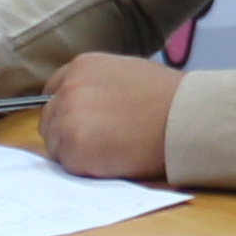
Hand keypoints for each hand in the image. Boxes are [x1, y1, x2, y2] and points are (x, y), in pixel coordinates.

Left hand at [34, 51, 176, 180]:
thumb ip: (97, 85)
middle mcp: (69, 88)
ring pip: (56, 145)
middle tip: (101, 144)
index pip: (53, 94)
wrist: (186, 117)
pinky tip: (112, 160)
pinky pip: (68, 165)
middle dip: (68, 134)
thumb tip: (86, 105)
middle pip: (49, 121)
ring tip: (111, 151)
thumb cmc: (168, 99)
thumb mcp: (125, 74)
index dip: (67, 113)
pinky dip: (85, 169)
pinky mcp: (74, 146)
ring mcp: (68, 117)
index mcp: (81, 66)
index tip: (83, 126)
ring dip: (76, 153)